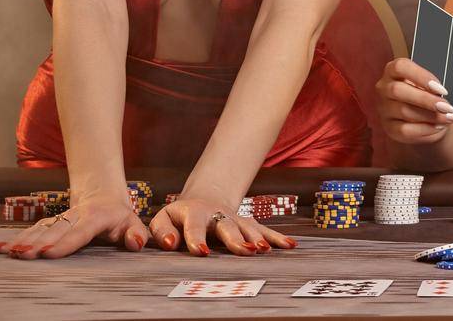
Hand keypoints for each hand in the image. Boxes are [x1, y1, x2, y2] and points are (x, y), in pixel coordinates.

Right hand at [0, 190, 146, 259]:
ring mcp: (60, 218)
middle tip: (23, 256)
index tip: (49, 253)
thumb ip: (137, 233)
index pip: (80, 231)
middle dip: (38, 244)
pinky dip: (16, 238)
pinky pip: (32, 230)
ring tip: (7, 253)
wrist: (102, 196)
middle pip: (55, 231)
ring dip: (23, 241)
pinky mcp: (49, 223)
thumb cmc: (118, 216)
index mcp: (96, 217)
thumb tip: (136, 244)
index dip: (65, 242)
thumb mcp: (133, 222)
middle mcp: (74, 216)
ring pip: (40, 229)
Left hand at [149, 194, 294, 256]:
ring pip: (248, 228)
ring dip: (257, 238)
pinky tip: (290, 245)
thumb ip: (161, 231)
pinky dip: (277, 238)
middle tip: (245, 251)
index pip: (195, 225)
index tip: (202, 252)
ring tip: (263, 250)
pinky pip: (264, 230)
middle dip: (236, 239)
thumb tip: (171, 243)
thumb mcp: (164, 218)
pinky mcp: (248, 224)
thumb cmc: (179, 217)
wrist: (204, 200)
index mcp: (194, 212)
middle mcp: (218, 214)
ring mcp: (235, 218)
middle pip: (227, 226)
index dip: (197, 238)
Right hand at [376, 56, 452, 143]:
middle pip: (398, 90)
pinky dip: (425, 129)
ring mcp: (384, 109)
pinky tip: (440, 127)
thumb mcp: (434, 83)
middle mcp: (384, 88)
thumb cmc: (431, 93)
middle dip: (426, 99)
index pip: (401, 67)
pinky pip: (405, 130)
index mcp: (394, 70)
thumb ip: (439, 82)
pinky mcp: (389, 128)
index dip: (421, 76)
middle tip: (448, 106)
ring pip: (404, 111)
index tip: (441, 88)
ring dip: (430, 116)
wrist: (426, 116)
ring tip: (450, 117)